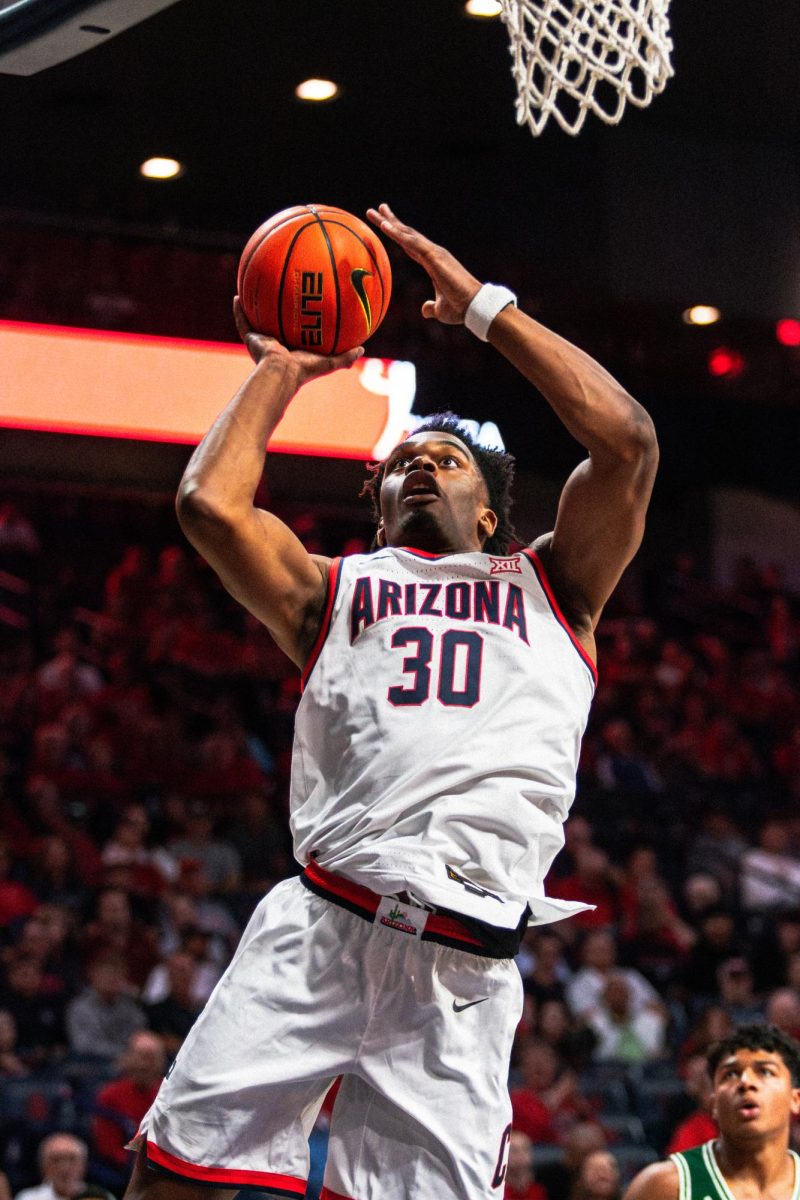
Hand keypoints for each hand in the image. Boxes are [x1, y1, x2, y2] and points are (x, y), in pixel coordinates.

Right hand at [233, 297, 362, 386]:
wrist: (282, 373)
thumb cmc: (305, 370)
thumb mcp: (329, 362)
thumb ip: (345, 357)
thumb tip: (363, 349)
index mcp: (293, 348)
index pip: (296, 331)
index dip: (298, 320)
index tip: (301, 306)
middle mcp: (276, 343)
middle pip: (275, 322)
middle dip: (275, 309)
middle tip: (277, 290)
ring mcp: (262, 341)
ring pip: (256, 319)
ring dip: (253, 306)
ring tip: (251, 287)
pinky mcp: (251, 339)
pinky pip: (242, 321)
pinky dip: (238, 310)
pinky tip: (237, 296)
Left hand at [366, 203, 481, 324]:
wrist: (473, 307)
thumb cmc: (460, 308)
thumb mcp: (440, 310)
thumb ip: (431, 307)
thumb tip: (424, 310)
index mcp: (432, 263)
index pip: (410, 246)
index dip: (398, 235)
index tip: (385, 225)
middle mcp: (433, 253)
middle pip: (407, 234)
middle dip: (391, 221)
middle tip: (377, 208)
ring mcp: (434, 253)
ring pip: (408, 234)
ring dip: (390, 222)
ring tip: (376, 210)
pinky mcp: (434, 256)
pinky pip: (412, 242)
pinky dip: (398, 234)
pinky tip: (385, 226)